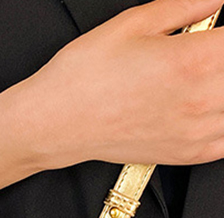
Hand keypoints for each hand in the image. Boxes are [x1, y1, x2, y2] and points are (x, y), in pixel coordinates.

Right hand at [13, 0, 223, 167]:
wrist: (56, 123)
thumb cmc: (85, 77)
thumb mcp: (133, 23)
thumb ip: (185, 7)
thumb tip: (212, 1)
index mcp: (193, 59)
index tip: (217, 33)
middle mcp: (201, 99)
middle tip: (212, 59)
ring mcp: (196, 131)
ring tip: (209, 81)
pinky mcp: (187, 154)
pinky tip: (212, 109)